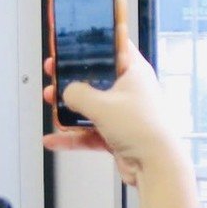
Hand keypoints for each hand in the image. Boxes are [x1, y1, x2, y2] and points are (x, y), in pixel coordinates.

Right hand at [41, 38, 188, 187]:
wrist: (156, 166)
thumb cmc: (142, 128)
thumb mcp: (102, 104)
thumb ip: (77, 94)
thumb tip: (66, 92)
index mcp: (134, 71)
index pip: (114, 46)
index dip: (93, 43)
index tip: (73, 41)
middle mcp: (130, 90)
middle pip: (96, 77)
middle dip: (72, 77)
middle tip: (54, 72)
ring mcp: (123, 113)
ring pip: (91, 105)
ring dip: (69, 106)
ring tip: (50, 102)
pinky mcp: (117, 134)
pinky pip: (90, 132)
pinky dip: (72, 136)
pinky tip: (54, 139)